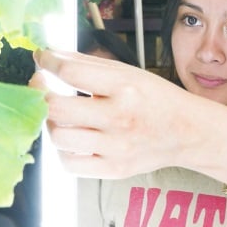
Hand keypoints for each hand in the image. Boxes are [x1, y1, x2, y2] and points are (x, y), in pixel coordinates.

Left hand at [32, 49, 200, 177]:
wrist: (187, 132)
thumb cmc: (155, 99)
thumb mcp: (127, 72)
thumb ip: (86, 63)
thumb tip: (48, 56)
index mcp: (125, 87)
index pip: (71, 73)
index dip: (47, 63)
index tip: (42, 60)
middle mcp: (120, 118)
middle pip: (57, 108)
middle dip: (39, 93)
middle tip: (40, 85)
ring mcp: (116, 148)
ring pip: (59, 137)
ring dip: (49, 122)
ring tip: (56, 113)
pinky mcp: (113, 169)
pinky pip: (69, 164)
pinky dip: (62, 150)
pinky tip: (70, 137)